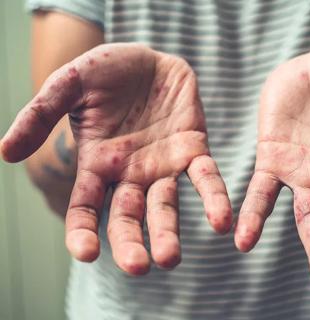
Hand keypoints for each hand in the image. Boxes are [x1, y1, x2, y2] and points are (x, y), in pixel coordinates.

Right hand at [1, 43, 232, 273]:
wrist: (150, 58)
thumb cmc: (107, 71)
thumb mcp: (69, 84)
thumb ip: (41, 114)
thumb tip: (5, 152)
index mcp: (97, 163)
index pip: (85, 208)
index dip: (82, 231)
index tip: (85, 253)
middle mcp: (130, 173)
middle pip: (128, 217)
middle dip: (132, 243)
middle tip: (139, 267)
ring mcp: (163, 165)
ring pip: (165, 206)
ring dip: (169, 232)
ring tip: (171, 258)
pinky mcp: (193, 150)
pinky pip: (205, 178)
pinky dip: (213, 198)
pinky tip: (221, 221)